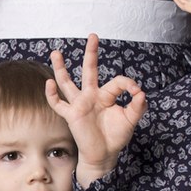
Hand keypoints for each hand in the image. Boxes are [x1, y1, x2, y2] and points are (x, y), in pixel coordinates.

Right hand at [45, 38, 146, 175]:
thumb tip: (142, 93)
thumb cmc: (116, 137)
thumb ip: (137, 106)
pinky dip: (52, 95)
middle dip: (91, 53)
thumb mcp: (130, 120)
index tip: (138, 93)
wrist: (103, 155)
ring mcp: (80, 104)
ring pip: (68, 82)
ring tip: (56, 53)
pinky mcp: (72, 115)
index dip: (129, 84)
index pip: (117, 81)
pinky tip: (49, 84)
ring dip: (61, 68)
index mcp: (107, 95)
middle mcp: (91, 96)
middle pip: (89, 70)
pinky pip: (58, 104)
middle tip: (93, 35)